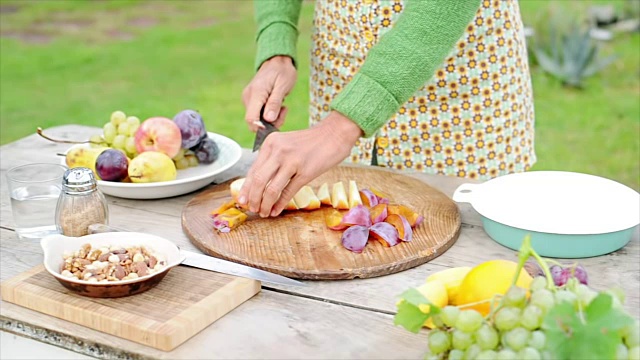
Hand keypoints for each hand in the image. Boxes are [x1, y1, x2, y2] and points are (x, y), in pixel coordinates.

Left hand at [238, 111, 363, 216]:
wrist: (334, 134)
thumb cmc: (310, 142)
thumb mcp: (286, 144)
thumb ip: (272, 159)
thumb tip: (258, 184)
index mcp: (270, 143)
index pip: (253, 170)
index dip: (246, 188)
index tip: (242, 201)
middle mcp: (278, 151)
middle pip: (258, 181)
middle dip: (253, 199)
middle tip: (252, 209)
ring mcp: (292, 162)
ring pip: (271, 189)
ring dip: (264, 205)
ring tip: (263, 213)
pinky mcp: (305, 172)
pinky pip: (288, 192)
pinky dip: (279, 204)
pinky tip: (276, 211)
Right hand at [242, 55, 296, 131]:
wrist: (277, 60)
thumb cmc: (282, 71)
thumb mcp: (283, 86)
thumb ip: (275, 103)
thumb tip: (269, 119)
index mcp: (256, 93)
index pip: (251, 119)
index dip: (262, 127)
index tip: (276, 122)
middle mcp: (248, 97)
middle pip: (254, 122)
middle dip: (270, 123)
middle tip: (284, 111)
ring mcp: (248, 99)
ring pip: (257, 119)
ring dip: (272, 118)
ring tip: (283, 107)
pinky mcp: (251, 101)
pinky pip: (259, 114)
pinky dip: (269, 114)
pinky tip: (278, 106)